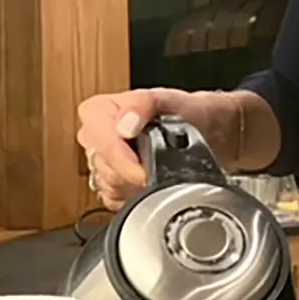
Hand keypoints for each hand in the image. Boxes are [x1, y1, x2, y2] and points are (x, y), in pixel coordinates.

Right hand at [76, 88, 243, 210]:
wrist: (204, 132)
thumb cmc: (184, 113)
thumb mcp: (168, 99)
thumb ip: (142, 104)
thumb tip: (125, 125)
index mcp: (97, 112)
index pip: (101, 145)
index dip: (124, 159)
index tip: (145, 165)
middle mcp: (94, 138)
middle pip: (105, 170)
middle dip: (135, 172)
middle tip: (158, 163)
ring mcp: (100, 163)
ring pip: (109, 187)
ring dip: (136, 183)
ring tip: (156, 167)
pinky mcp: (109, 186)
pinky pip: (114, 201)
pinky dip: (135, 195)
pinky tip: (149, 180)